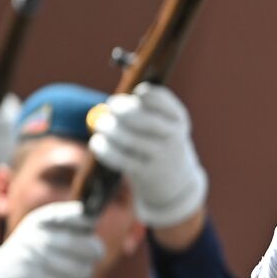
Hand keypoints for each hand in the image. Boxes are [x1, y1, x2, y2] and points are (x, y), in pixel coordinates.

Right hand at [0, 201, 101, 277]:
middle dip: (92, 258)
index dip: (87, 221)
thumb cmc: (26, 260)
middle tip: (85, 264)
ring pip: (83, 270)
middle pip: (90, 246)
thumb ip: (64, 227)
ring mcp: (36, 258)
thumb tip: (93, 222)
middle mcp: (38, 237)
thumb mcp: (37, 235)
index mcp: (40, 221)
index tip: (89, 226)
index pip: (77, 214)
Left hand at [88, 83, 207, 227]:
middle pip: (142, 118)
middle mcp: (173, 138)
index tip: (134, 95)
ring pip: (128, 138)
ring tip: (102, 125)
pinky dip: (103, 148)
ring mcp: (161, 158)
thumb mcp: (164, 126)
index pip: (159, 99)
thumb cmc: (161, 145)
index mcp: (179, 120)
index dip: (142, 93)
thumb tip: (110, 106)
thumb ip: (143, 111)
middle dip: (121, 109)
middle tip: (111, 106)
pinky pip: (119, 158)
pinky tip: (98, 143)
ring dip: (108, 128)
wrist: (176, 184)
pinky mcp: (146, 174)